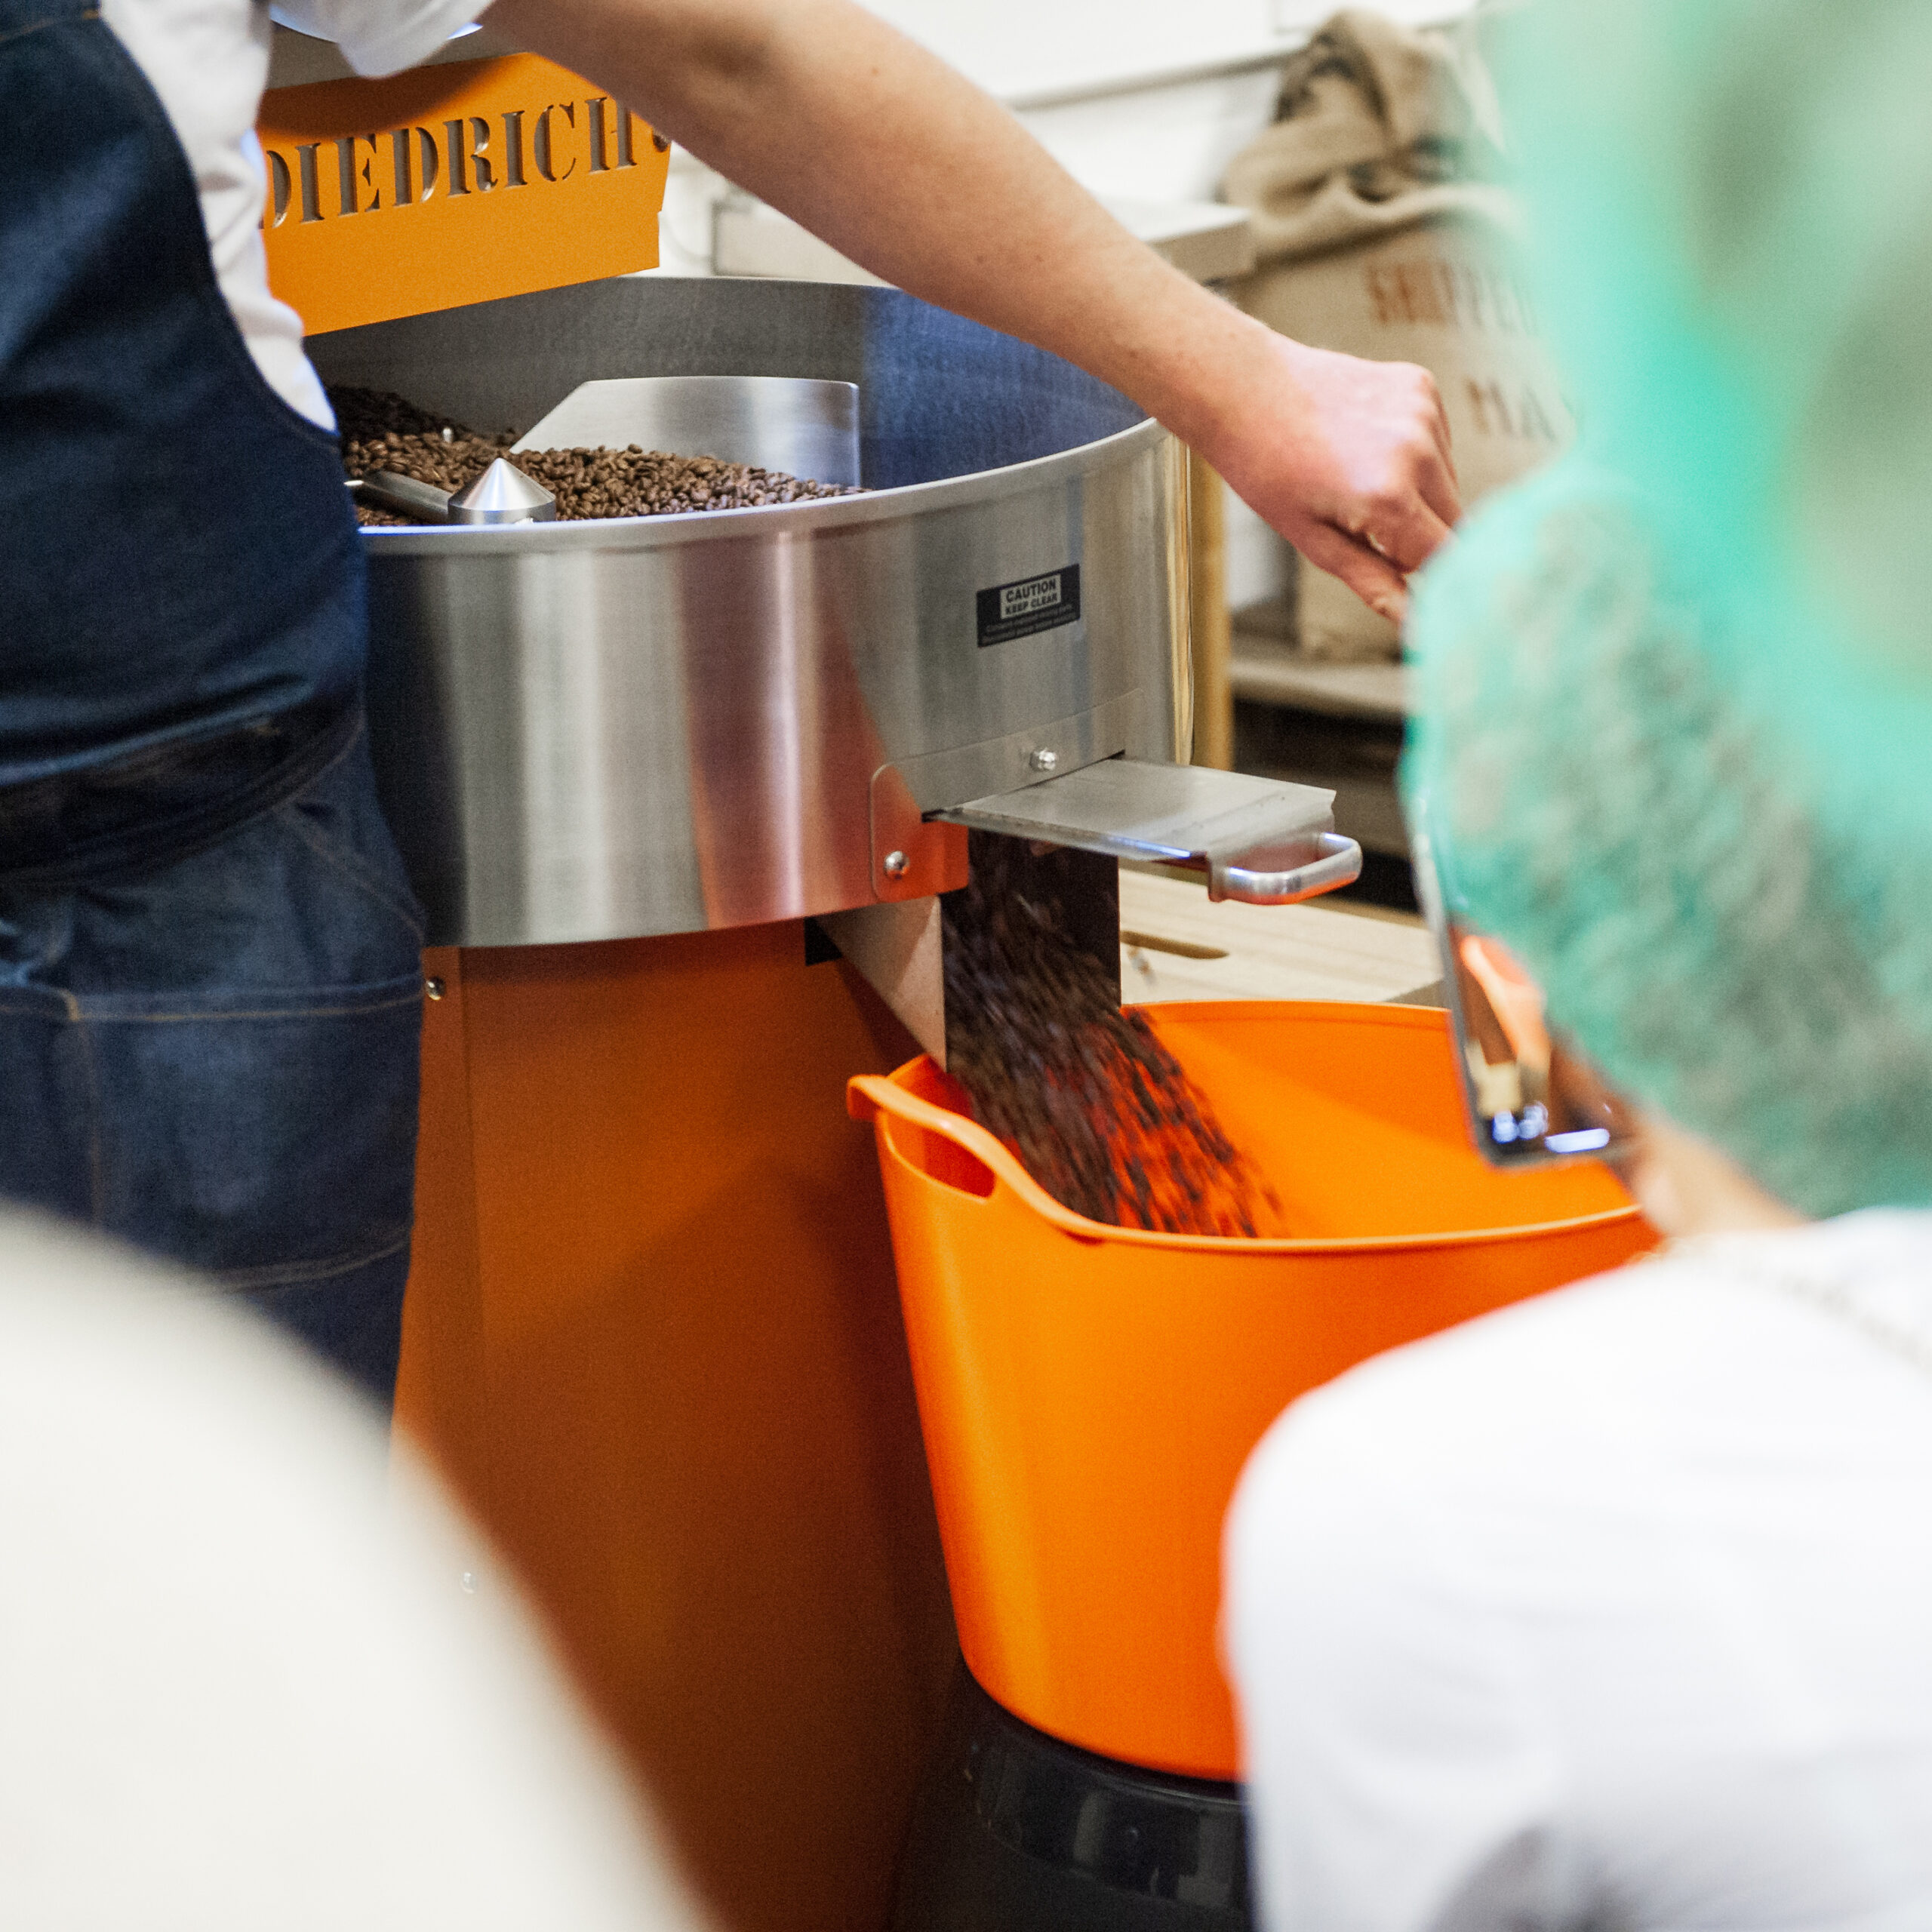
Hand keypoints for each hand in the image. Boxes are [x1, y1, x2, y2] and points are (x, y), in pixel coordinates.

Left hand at [1205, 332, 1459, 626]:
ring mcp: (1423, 411)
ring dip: (1419, 497)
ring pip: (1448, 482)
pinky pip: (1437, 441)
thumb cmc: (1265, 469)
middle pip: (1456, 522)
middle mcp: (1417, 450)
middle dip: (1422, 539)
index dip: (1432, 579)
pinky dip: (1414, 456)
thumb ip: (1373, 582)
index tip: (1419, 590)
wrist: (1242, 388)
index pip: (1446, 558)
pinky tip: (1366, 446)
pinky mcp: (1421, 385)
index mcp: (1389, 497)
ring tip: (1357, 480)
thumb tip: (1413, 621)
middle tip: (1366, 530)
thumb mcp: (1314, 541)